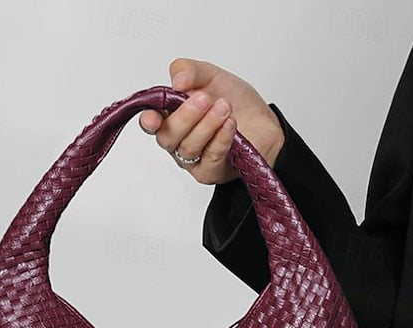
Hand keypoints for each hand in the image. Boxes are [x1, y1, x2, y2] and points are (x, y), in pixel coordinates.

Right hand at [139, 58, 284, 184]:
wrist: (264, 121)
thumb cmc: (234, 101)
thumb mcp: (209, 75)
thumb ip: (188, 71)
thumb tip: (177, 80)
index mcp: (171, 117)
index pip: (151, 123)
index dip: (149, 121)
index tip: (152, 116)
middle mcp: (178, 141)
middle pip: (167, 136)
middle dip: (185, 116)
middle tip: (204, 99)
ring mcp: (193, 159)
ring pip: (189, 147)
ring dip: (207, 125)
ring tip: (224, 107)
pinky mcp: (210, 172)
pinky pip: (210, 158)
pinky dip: (220, 139)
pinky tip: (230, 125)